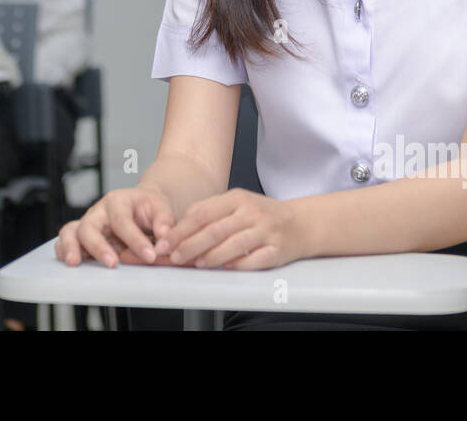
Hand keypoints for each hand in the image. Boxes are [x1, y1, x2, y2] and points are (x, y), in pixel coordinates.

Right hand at [55, 187, 178, 267]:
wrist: (139, 205)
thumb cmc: (148, 207)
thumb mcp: (160, 208)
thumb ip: (164, 221)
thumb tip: (163, 239)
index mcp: (117, 201)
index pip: (122, 221)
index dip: (135, 240)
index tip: (150, 256)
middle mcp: (98, 212)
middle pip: (90, 226)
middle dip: (99, 246)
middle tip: (112, 264)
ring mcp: (88, 223)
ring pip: (71, 231)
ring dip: (71, 247)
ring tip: (75, 263)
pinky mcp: (81, 236)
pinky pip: (65, 241)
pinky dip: (64, 250)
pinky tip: (71, 262)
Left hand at [154, 187, 306, 269]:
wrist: (300, 223)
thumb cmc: (262, 214)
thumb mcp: (236, 202)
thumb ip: (209, 210)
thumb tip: (179, 224)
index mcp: (237, 198)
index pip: (203, 214)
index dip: (181, 230)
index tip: (166, 242)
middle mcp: (251, 213)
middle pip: (215, 230)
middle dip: (190, 245)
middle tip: (174, 256)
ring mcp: (265, 231)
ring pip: (234, 245)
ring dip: (212, 256)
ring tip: (196, 263)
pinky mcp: (276, 250)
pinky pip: (254, 260)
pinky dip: (238, 264)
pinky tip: (225, 267)